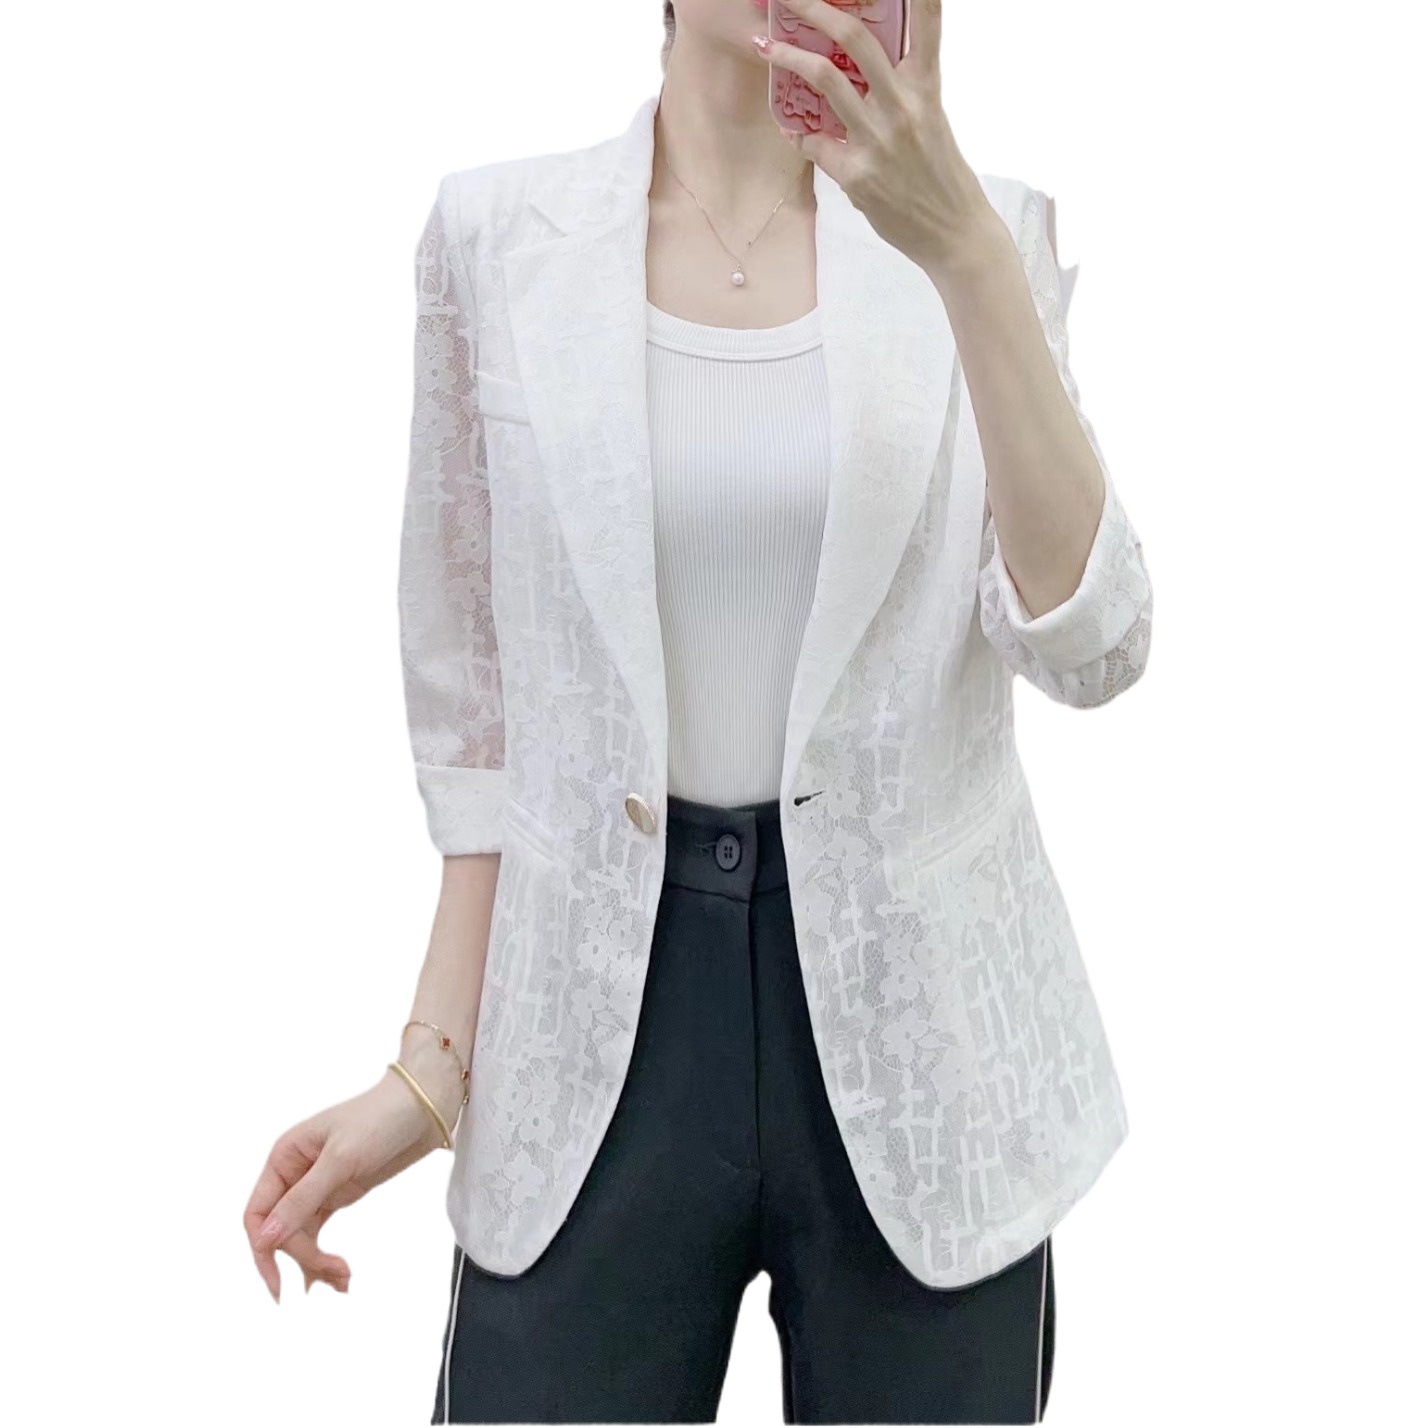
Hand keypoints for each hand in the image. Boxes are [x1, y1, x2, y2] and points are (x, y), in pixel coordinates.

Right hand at [243, 1066, 453, 1302]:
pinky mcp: (338, 1194)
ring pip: (299, 1236)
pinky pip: (318, 1232)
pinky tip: (338, 1275)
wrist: (423, 1107)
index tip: (278, 1282)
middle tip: (336, 1273)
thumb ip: (302, 1199)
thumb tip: (264, 1239)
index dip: (262, 1249)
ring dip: (315, 1262)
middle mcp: (294, 1173)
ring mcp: (316, 1186)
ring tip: (344, 1280)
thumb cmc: (380, 1119)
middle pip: (280, 1231)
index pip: (257, 1213)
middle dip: (303, 1256)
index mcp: (285, 1156)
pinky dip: (325, 1254)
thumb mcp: (340, 1159)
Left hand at [755, 0, 1006, 273]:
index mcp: (926, 88)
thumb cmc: (942, 178)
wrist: (954, 233)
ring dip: (788, 57)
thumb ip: (901, 93)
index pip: (926, 24)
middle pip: (855, 38)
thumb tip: (859, 75)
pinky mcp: (857, 175)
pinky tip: (794, 132)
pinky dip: (801, 136)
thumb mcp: (932, 122)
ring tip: (765, 45)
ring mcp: (878, 140)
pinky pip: (815, 144)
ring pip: (825, 80)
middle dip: (816, 9)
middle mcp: (903, 106)